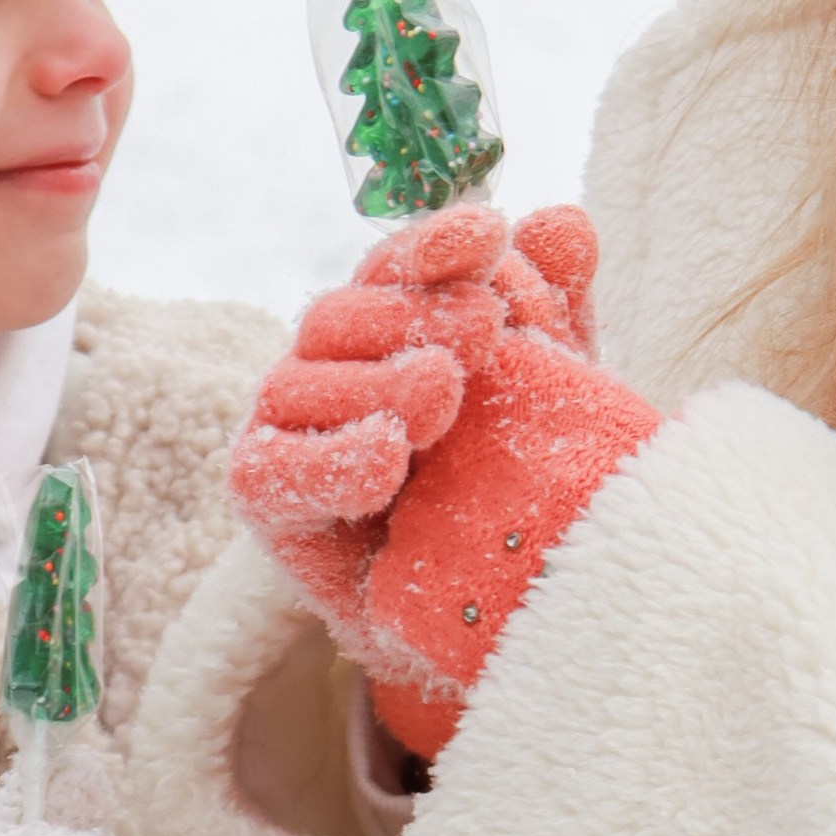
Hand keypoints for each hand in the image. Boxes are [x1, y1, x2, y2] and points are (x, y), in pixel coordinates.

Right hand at [229, 204, 656, 760]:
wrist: (503, 614)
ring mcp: (289, 437)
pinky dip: (326, 460)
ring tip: (444, 392)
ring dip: (375, 382)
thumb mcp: (554, 397)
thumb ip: (553, 313)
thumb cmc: (517, 493)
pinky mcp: (271, 507)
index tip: (489, 234)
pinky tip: (388, 458)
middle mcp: (328, 374)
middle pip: (341, 316)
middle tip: (484, 327)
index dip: (432, 246)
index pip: (392, 270)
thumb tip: (565, 221)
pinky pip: (270, 472)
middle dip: (412, 313)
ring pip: (299, 383)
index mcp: (388, 332)